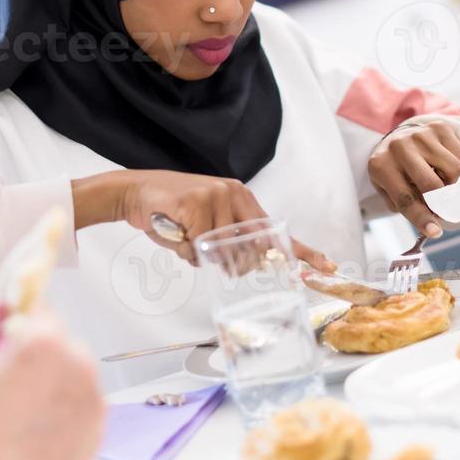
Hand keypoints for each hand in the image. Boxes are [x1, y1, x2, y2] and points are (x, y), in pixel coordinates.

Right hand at [0, 314, 103, 459]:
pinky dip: (65, 408)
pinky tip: (36, 429)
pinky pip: (82, 401)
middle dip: (37, 353)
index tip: (8, 338)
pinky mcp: (98, 424)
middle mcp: (77, 364)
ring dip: (53, 380)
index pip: (38, 310)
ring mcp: (93, 395)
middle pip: (60, 341)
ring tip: (20, 412)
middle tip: (7, 383)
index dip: (19, 325)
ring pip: (74, 371)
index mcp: (42, 343)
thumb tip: (1, 312)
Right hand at [70, 170, 335, 271]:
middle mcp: (233, 193)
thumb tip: (245, 266)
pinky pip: (197, 248)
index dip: (303, 251)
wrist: (134, 191)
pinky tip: (173, 231)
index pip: (276, 229)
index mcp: (241, 197)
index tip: (326, 268)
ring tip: (182, 232)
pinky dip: (183, 250)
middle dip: (230, 263)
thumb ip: (228, 239)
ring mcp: (215, 197)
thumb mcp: (207, 222)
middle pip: (249, 249)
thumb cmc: (171, 211)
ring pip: (221, 252)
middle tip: (203, 249)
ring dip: (198, 254)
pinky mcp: (196, 205)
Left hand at [367, 121, 459, 238]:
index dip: (422, 218)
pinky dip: (459, 169)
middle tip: (446, 209)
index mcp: (381, 166)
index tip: (436, 232)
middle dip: (443, 203)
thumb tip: (432, 222)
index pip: (405, 198)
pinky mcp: (440, 127)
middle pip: (432, 184)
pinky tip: (445, 168)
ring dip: (453, 185)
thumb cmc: (394, 171)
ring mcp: (420, 135)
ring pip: (454, 170)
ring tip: (442, 184)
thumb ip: (408, 205)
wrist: (397, 138)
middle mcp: (399, 147)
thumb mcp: (389, 190)